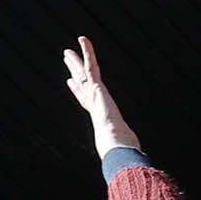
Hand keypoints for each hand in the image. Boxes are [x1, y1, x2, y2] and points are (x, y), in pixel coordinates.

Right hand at [62, 36, 138, 156]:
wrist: (114, 141)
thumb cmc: (119, 147)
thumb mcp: (122, 145)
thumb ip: (126, 150)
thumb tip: (134, 160)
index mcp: (98, 113)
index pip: (85, 99)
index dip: (77, 90)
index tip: (71, 82)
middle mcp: (93, 102)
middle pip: (80, 83)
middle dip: (73, 72)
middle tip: (66, 60)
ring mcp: (93, 93)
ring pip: (82, 73)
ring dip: (75, 61)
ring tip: (67, 51)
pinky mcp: (97, 86)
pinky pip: (91, 64)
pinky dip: (87, 51)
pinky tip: (83, 39)